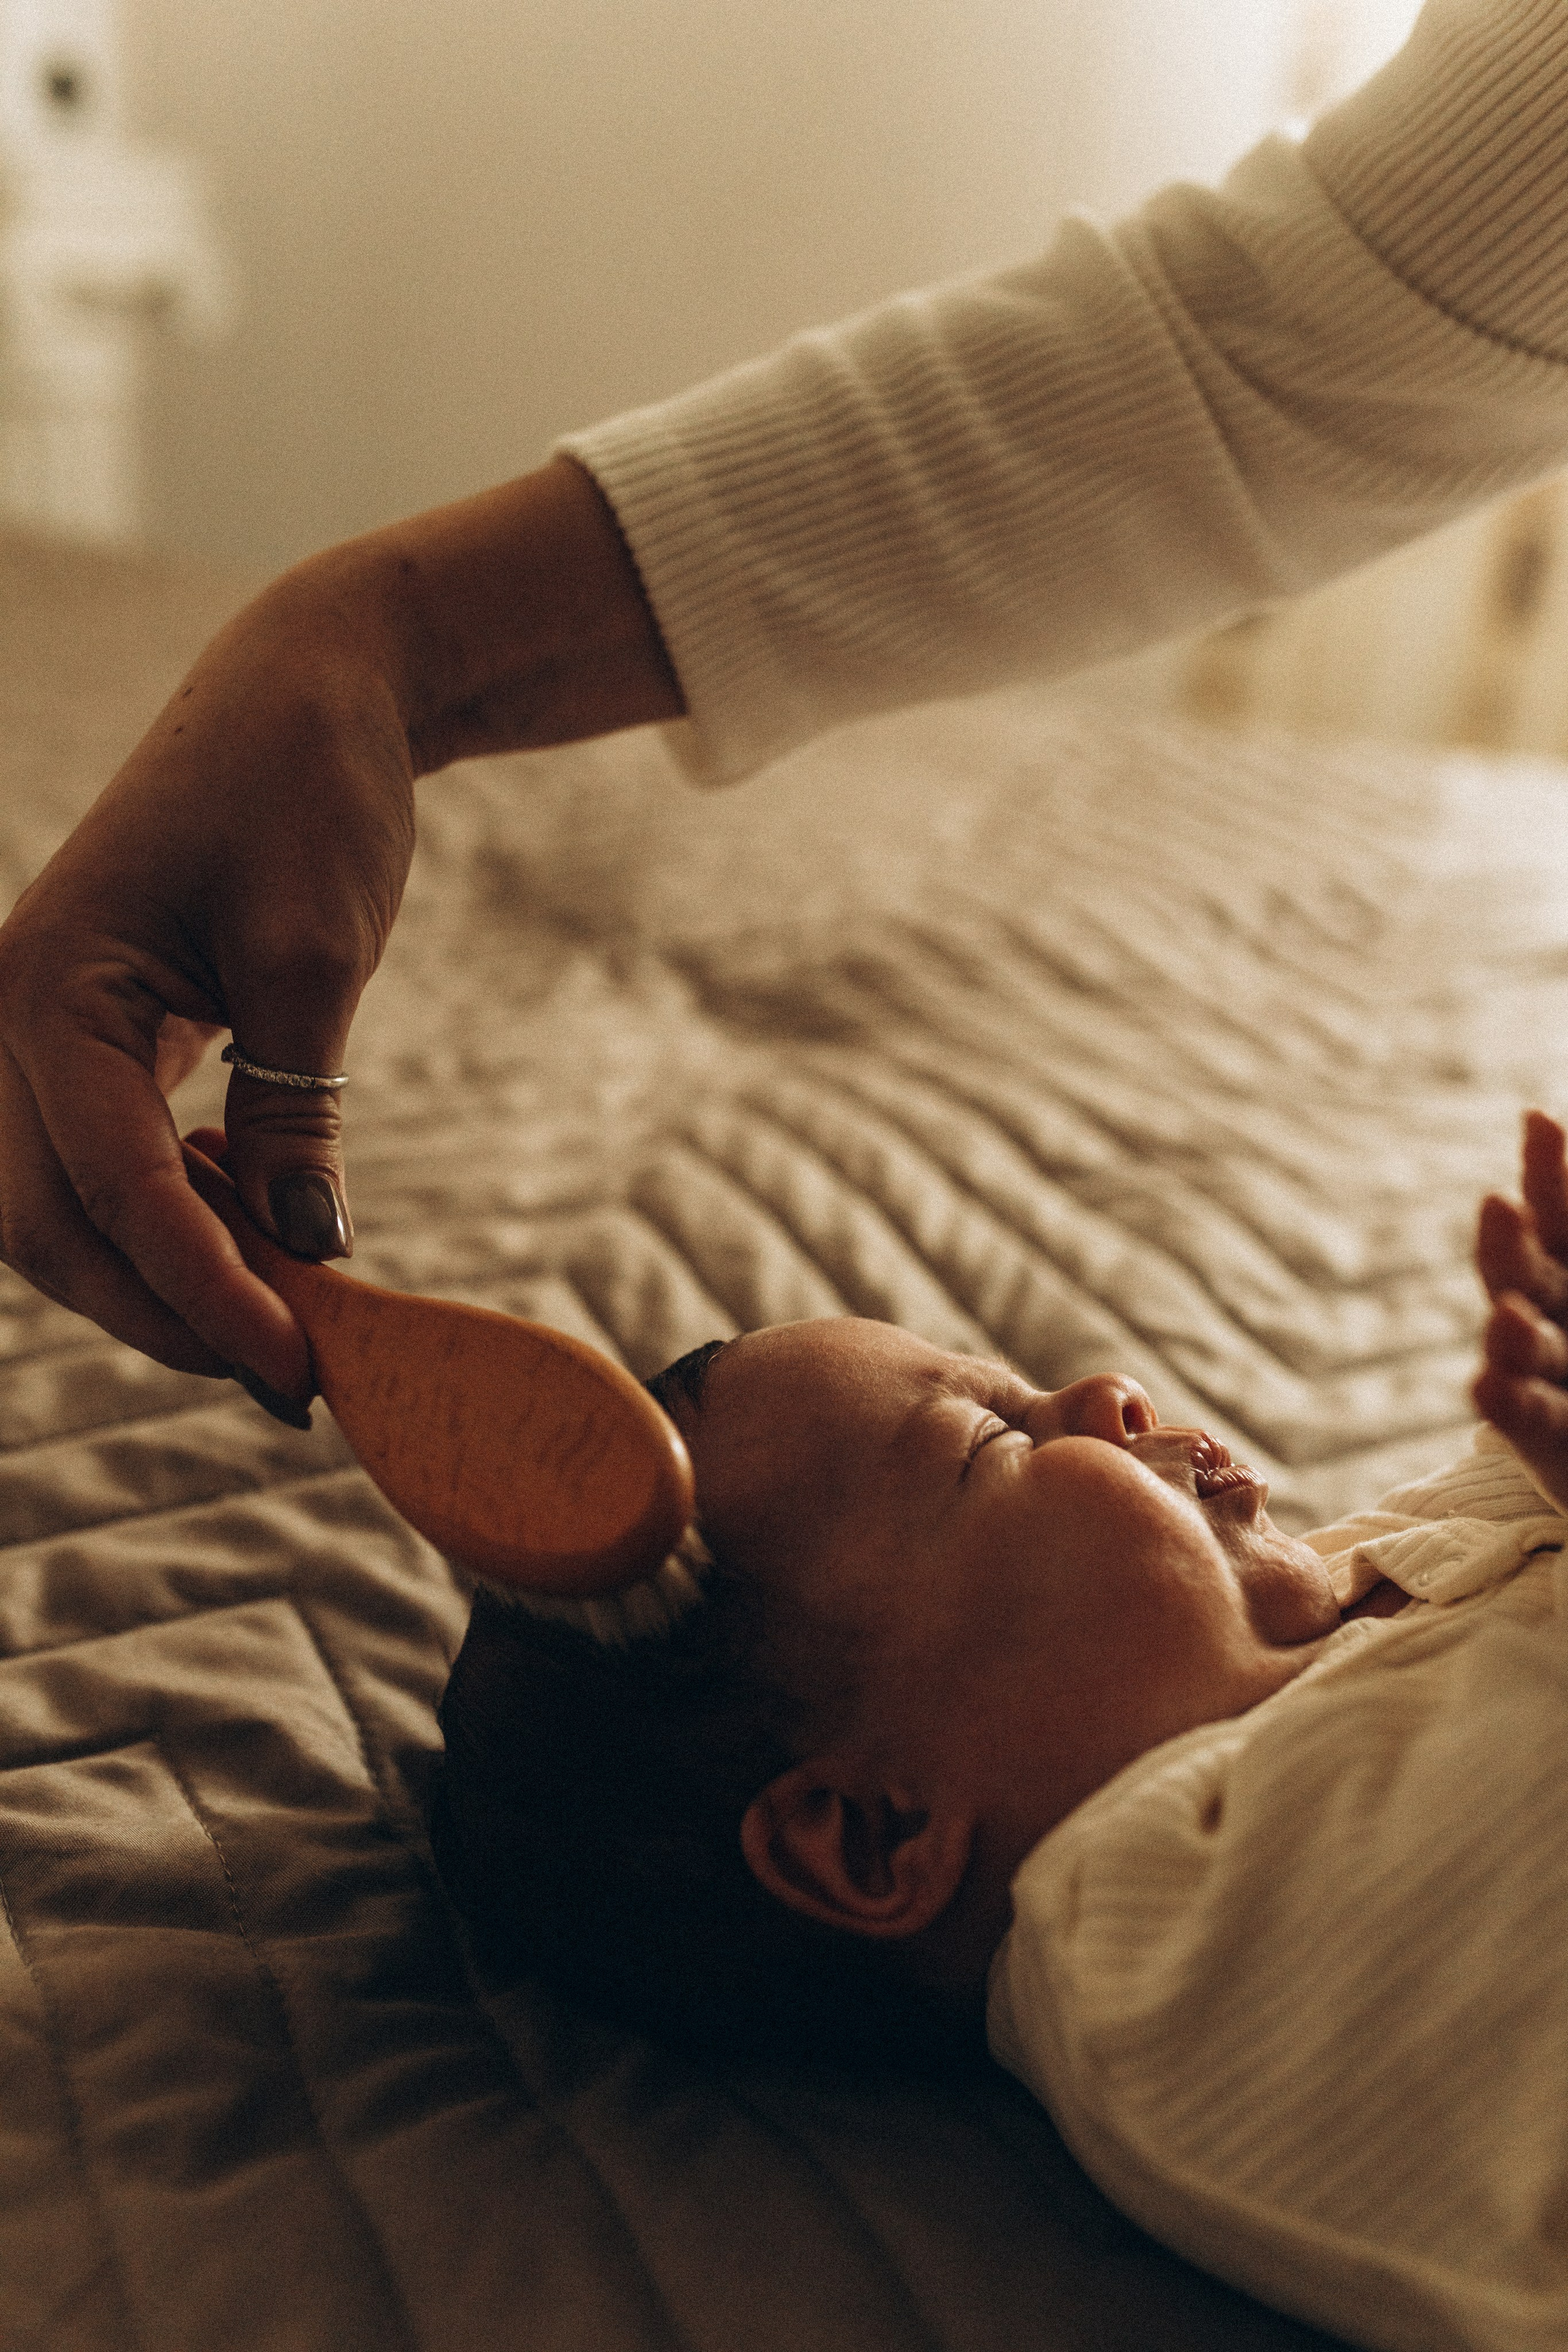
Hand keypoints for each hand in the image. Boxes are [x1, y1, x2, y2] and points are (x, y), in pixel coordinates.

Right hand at [0, 457, 681, 1394]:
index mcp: (45, 989)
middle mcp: (14, 1017)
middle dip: (163, 1312)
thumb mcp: (311, 954)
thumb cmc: (308, 791)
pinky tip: (253, 1247)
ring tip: (280, 1329)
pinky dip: (168, 1222)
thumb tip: (303, 1248)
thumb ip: (293, 1108)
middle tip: (289, 1379)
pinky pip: (101, 1162)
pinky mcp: (94, 1037)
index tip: (299, 1366)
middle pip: (49, 1226)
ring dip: (160, 1280)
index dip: (203, 1292)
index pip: (111, 1187)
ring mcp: (43, 1029)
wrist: (312, 691)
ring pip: (63, 1209)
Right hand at [1473, 1110, 1567, 1511]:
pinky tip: (1491, 1384)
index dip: (1545, 1170)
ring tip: (1513, 1317)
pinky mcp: (1544, 1441)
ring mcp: (1544, 1377)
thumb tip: (1537, 1125)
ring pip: (1519, 1346)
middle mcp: (1556, 1316)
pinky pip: (1523, 1419)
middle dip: (1508, 1242)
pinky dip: (1504, 1401)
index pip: (1556, 1214)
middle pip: (1523, 1272)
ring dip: (1510, 1332)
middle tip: (1500, 1206)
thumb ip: (1566, 1228)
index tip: (1538, 1120)